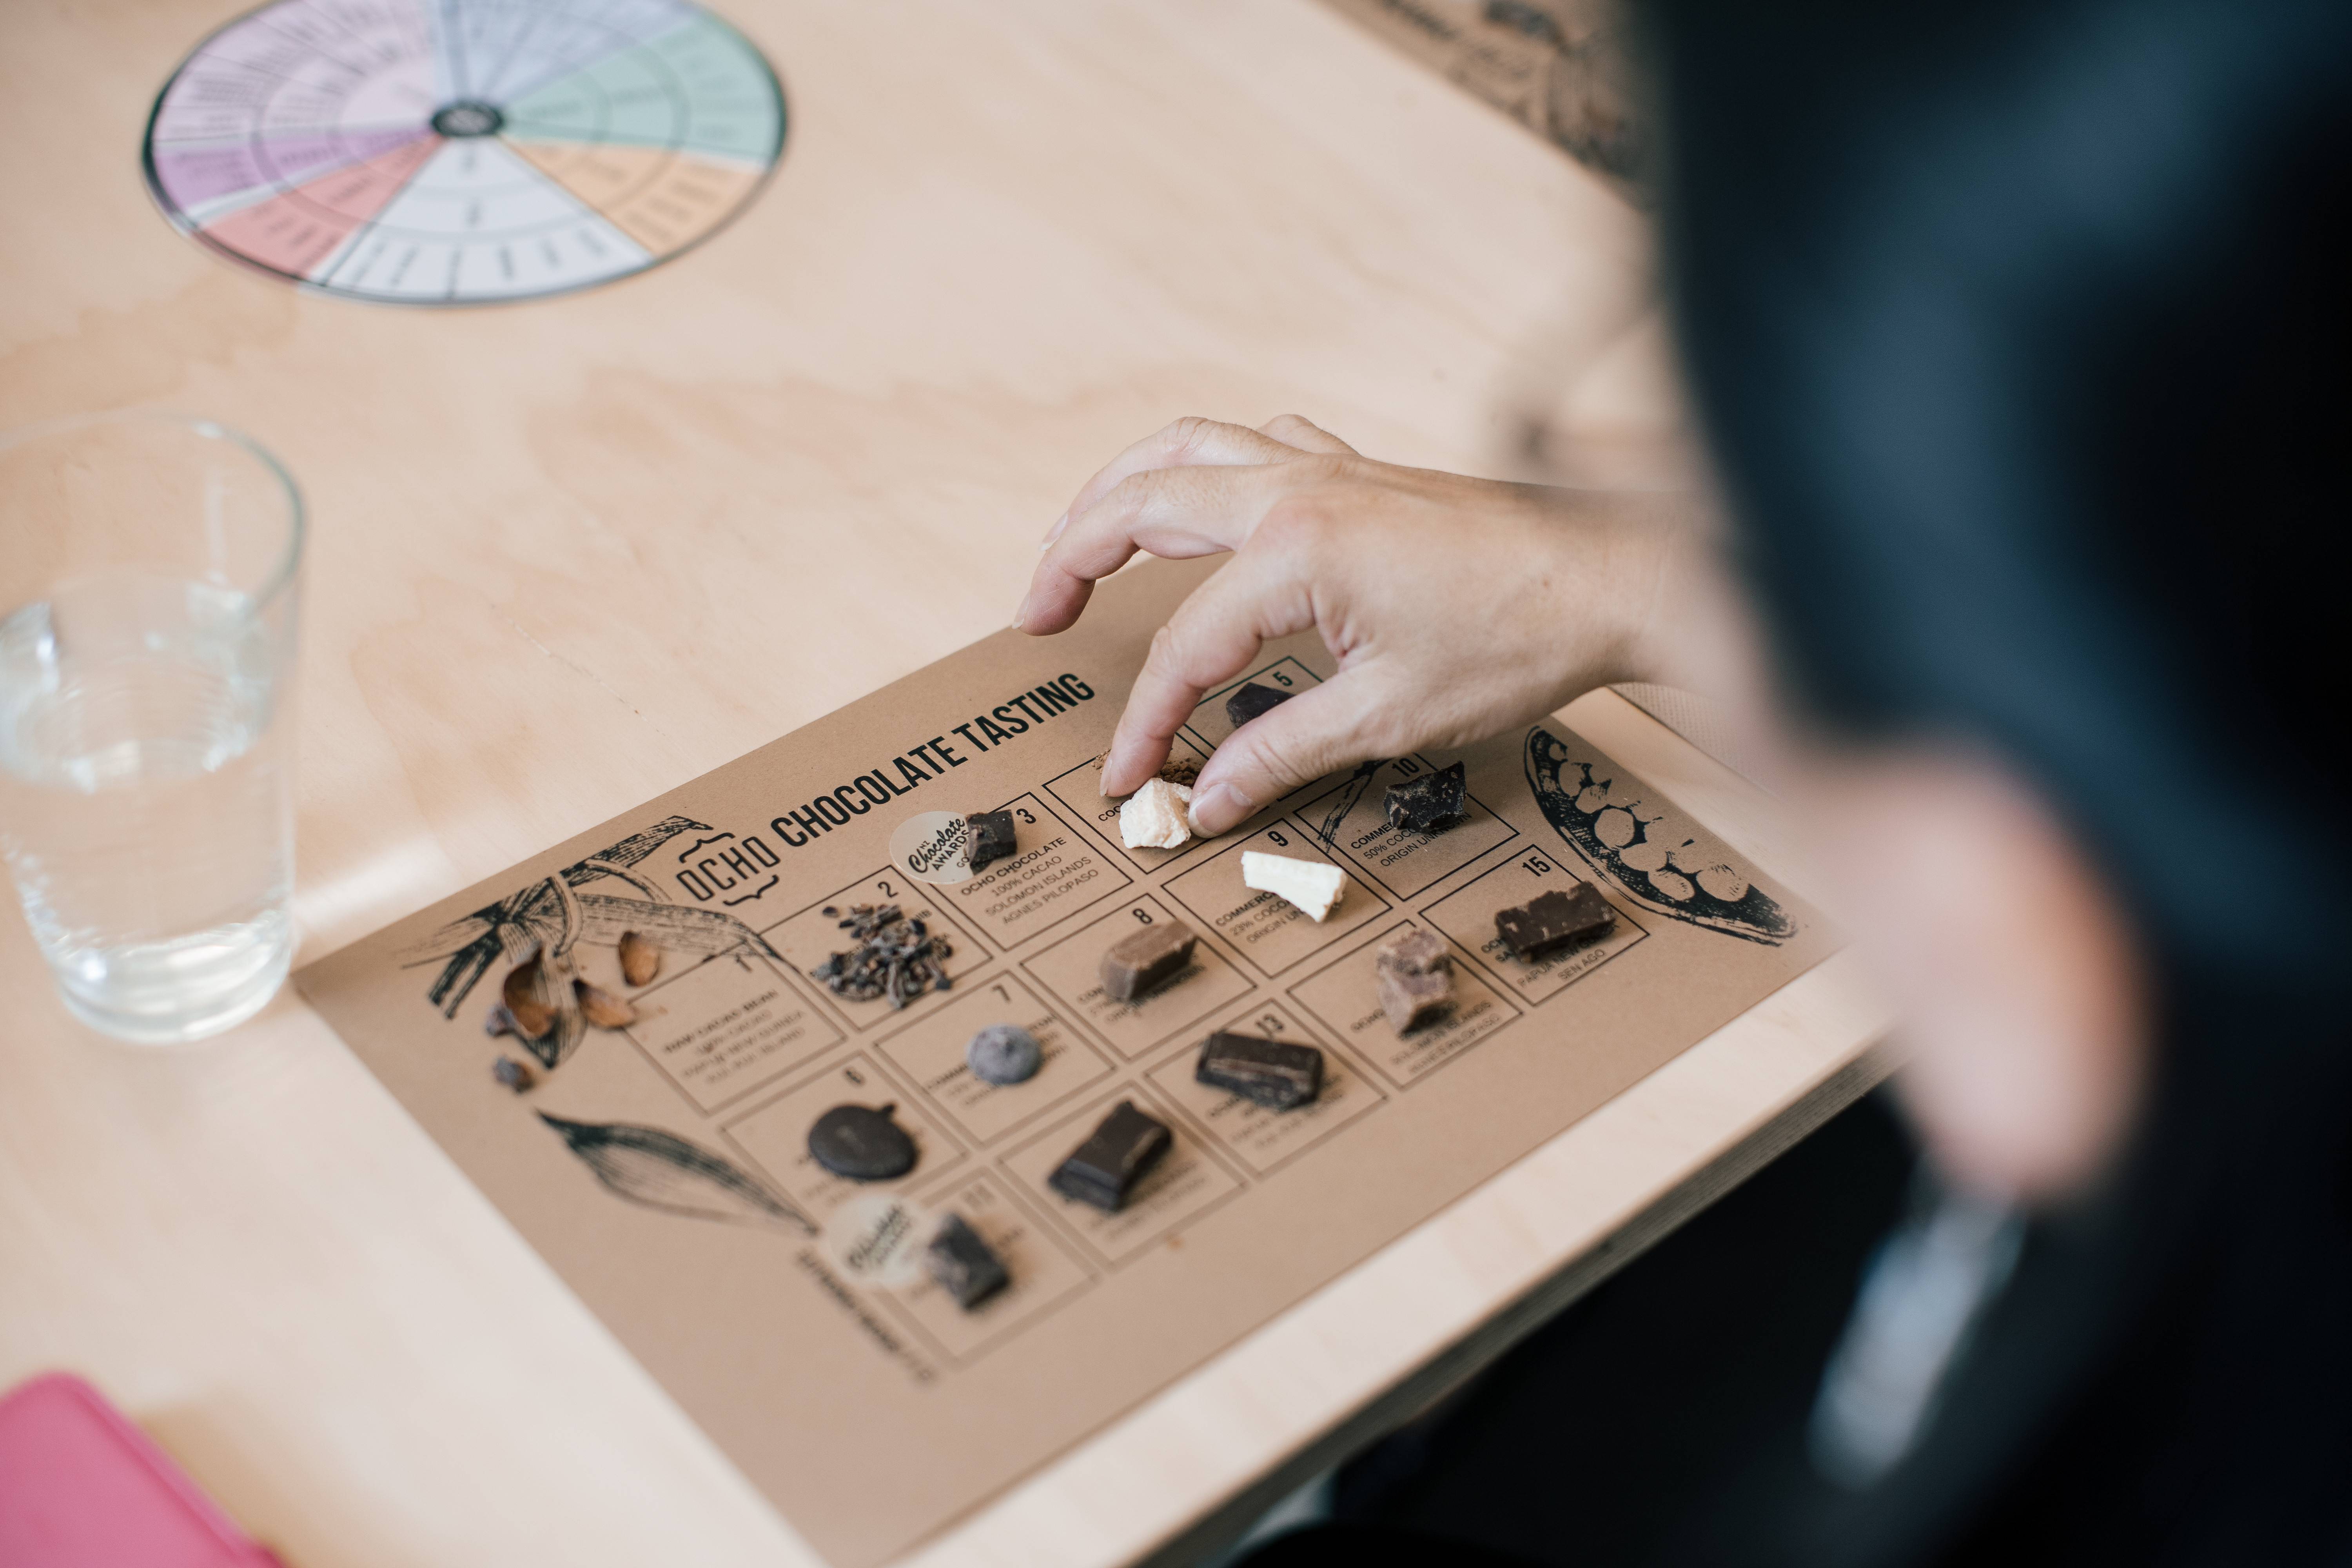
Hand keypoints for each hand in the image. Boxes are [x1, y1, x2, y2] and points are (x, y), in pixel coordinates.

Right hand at [1015, 416, 1711, 833]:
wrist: (1616, 576)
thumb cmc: (1519, 639)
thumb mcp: (1391, 717)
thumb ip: (1281, 754)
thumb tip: (1207, 800)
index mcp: (1297, 551)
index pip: (1184, 646)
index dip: (1145, 721)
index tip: (1128, 779)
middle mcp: (1297, 488)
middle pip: (1143, 505)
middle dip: (1072, 559)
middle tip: (1036, 620)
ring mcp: (1327, 467)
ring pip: (1184, 448)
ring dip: (1116, 488)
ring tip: (1074, 541)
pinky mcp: (1357, 469)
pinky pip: (1249, 439)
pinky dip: (1198, 461)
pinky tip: (1192, 499)